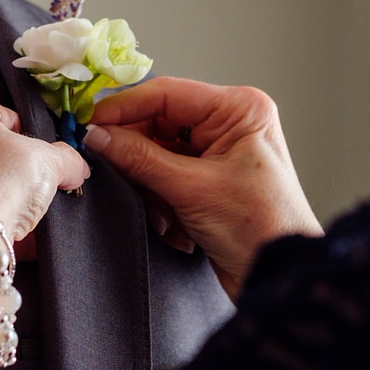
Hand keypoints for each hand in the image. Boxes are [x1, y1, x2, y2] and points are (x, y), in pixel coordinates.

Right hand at [85, 77, 320, 299]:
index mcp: (239, 109)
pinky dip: (162, 198)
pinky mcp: (210, 179)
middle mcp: (230, 123)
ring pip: (159, 152)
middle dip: (139, 155)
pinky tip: (175, 225)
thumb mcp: (192, 189)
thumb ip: (140, 158)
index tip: (90, 125)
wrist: (278, 275)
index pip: (167, 94)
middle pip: (160, 123)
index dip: (123, 109)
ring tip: (165, 214)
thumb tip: (98, 136)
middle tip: (111, 171)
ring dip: (152, 184)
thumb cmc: (259, 228)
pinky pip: (168, 175)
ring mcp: (220, 151)